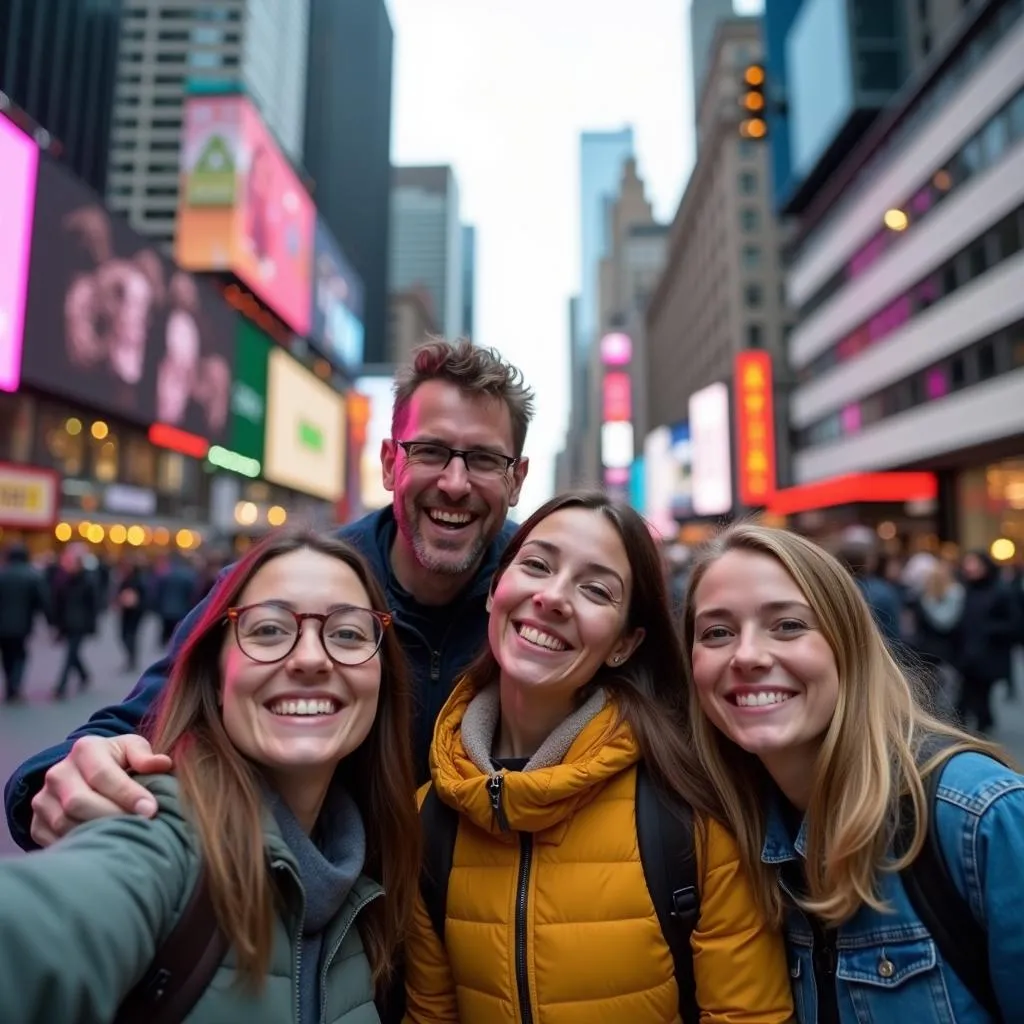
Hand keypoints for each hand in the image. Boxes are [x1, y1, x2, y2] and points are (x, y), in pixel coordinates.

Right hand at [29, 735, 172, 847]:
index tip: (151, 810)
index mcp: (85, 749)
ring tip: (125, 836)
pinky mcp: (37, 823)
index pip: (102, 775)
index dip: (127, 794)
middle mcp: (58, 773)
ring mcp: (43, 799)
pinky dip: (79, 845)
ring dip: (97, 833)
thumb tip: (163, 763)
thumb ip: (145, 755)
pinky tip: (104, 845)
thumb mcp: (133, 748)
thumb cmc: (119, 760)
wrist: (86, 772)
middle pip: (79, 802)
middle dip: (112, 816)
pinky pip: (55, 840)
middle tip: (140, 827)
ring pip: (66, 824)